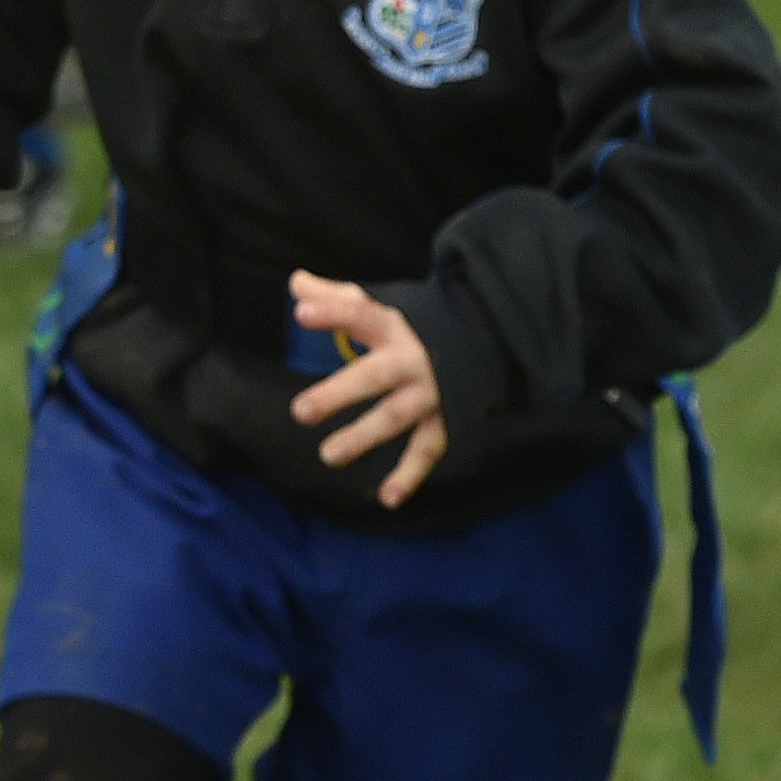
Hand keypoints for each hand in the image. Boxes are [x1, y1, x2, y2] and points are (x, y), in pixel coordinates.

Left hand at [289, 272, 449, 507]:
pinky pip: (427, 450)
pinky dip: (409, 477)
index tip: (301, 313)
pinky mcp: (443, 421)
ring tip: (328, 455)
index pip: (360, 315)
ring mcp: (429, 394)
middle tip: (300, 412)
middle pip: (373, 376)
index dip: (332, 312)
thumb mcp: (380, 305)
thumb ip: (337, 297)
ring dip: (363, 437)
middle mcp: (411, 361)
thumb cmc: (414, 325)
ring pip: (396, 418)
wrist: (485, 339)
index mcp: (392, 327)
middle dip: (339, 393)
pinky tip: (385, 499)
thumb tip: (295, 282)